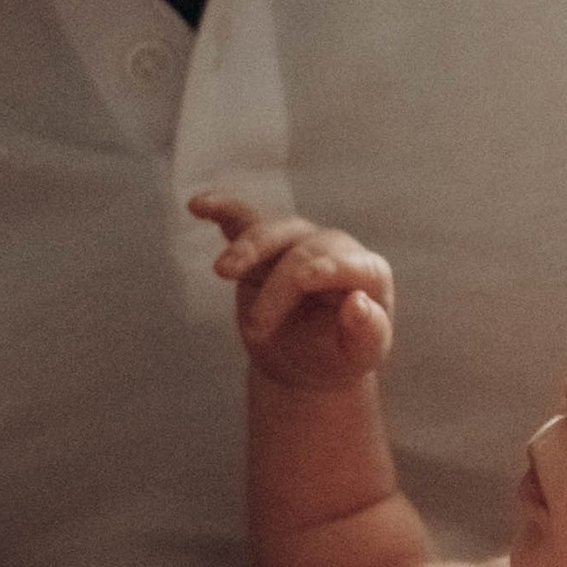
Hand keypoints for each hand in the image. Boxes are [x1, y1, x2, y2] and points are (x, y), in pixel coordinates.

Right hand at [188, 193, 394, 388]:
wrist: (301, 360)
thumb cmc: (335, 355)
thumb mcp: (358, 356)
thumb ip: (368, 334)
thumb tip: (359, 304)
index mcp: (367, 273)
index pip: (350, 263)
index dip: (329, 267)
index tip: (304, 279)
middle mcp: (334, 247)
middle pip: (304, 250)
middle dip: (278, 289)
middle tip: (258, 330)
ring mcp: (298, 239)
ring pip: (274, 229)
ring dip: (248, 247)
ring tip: (223, 271)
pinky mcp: (264, 242)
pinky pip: (243, 217)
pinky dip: (222, 208)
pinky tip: (198, 205)